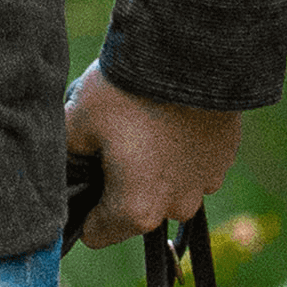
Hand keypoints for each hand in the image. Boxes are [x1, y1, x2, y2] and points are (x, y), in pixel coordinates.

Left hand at [64, 66, 241, 247]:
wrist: (189, 51)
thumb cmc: (127, 91)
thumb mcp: (77, 119)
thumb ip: (64, 153)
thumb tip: (63, 165)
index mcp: (135, 211)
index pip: (95, 234)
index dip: (82, 209)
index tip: (83, 175)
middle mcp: (174, 209)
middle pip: (135, 211)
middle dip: (122, 185)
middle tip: (115, 138)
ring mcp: (205, 186)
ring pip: (168, 188)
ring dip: (156, 168)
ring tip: (147, 124)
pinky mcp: (224, 159)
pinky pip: (193, 166)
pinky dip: (182, 151)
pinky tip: (173, 118)